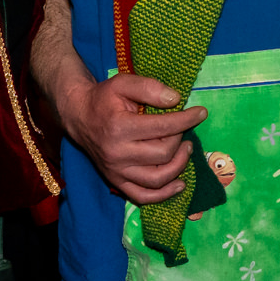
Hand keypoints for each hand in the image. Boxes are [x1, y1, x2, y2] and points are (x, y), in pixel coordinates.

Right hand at [55, 71, 207, 203]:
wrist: (79, 116)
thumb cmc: (103, 99)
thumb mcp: (123, 83)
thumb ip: (149, 88)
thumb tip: (176, 100)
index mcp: (119, 128)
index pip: (163, 128)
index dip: (187, 120)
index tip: (201, 113)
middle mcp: (117, 154)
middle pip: (163, 154)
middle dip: (180, 140)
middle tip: (183, 130)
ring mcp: (116, 171)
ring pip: (157, 179)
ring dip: (179, 165)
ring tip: (185, 150)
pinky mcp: (116, 182)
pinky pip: (143, 197)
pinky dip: (164, 195)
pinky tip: (180, 184)